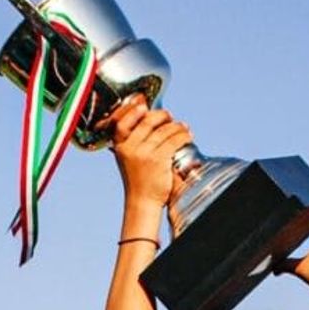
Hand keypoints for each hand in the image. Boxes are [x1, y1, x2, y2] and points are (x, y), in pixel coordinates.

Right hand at [110, 96, 193, 213]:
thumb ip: (133, 143)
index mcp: (120, 147)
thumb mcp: (128, 160)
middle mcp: (130, 148)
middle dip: (162, 116)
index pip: (122, 123)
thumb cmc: (139, 181)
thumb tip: (149, 120)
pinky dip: (184, 135)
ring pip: (164, 130)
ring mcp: (144, 153)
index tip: (144, 107)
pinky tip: (187, 136)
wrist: (142, 202)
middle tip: (170, 117)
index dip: (133, 111)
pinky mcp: (158, 159)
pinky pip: (174, 140)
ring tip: (184, 128)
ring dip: (178, 126)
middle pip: (148, 121)